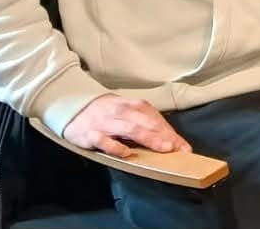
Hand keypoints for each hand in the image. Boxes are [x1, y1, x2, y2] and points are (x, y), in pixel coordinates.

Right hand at [62, 94, 190, 157]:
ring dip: (149, 138)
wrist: (74, 109)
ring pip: (130, 129)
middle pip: (147, 123)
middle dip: (165, 136)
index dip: (171, 133)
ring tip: (163, 148)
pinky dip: (116, 147)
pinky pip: (105, 141)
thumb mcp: (128, 114)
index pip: (156, 119)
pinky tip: (127, 153)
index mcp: (134, 106)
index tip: (184, 148)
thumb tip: (172, 141)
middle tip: (178, 148)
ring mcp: (106, 122)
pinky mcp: (91, 134)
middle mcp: (122, 112)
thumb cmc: (109, 114)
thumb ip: (148, 125)